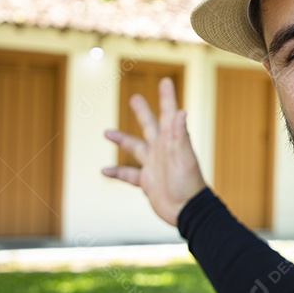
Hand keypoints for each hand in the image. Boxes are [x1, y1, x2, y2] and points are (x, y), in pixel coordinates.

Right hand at [102, 77, 206, 225]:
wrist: (187, 211)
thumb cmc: (189, 184)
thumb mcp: (184, 158)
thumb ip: (181, 135)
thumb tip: (181, 111)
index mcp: (172, 141)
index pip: (169, 114)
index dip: (167, 97)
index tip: (166, 81)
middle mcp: (162, 150)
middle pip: (150, 125)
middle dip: (142, 111)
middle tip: (135, 97)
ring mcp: (154, 165)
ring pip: (135, 148)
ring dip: (121, 140)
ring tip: (106, 132)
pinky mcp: (147, 182)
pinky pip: (128, 174)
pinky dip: (117, 172)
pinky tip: (104, 170)